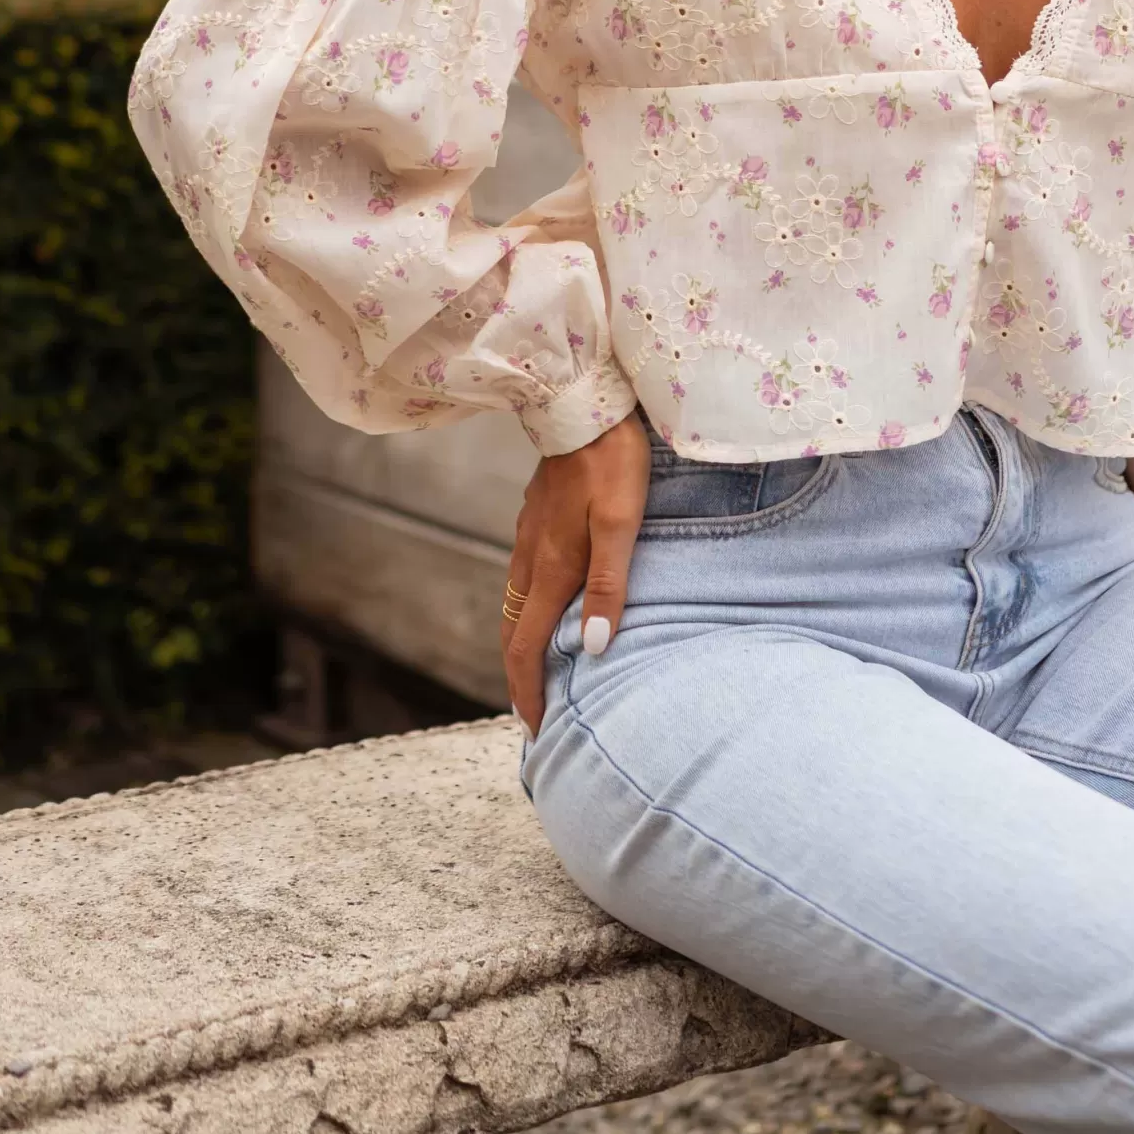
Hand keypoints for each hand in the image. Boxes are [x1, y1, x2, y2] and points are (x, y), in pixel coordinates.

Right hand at [503, 413, 651, 735]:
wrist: (583, 402)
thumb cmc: (612, 462)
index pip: (526, 648)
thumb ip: (609, 585)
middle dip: (520, 677)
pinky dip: (530, 609)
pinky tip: (551, 605)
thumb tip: (593, 650)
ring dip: (523, 643)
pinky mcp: (537, 517)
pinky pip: (526, 578)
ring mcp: (529, 536)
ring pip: (517, 605)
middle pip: (513, 633)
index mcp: (551, 568)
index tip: (536, 730)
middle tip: (535, 713)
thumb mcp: (620, 524)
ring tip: (540, 670)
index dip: (528, 693)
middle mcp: (532, 558)